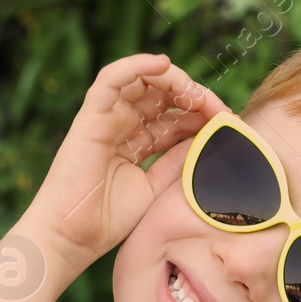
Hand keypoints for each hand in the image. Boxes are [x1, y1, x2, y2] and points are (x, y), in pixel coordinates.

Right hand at [22, 53, 228, 270]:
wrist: (73, 237)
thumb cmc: (108, 221)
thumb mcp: (155, 187)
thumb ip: (177, 161)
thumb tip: (204, 139)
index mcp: (136, 143)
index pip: (173, 117)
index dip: (201, 115)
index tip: (227, 122)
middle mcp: (121, 126)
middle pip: (162, 96)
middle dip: (193, 96)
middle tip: (217, 108)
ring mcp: (106, 118)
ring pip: (141, 81)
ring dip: (173, 80)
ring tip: (196, 92)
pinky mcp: (90, 116)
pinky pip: (111, 79)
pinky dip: (136, 65)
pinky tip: (163, 64)